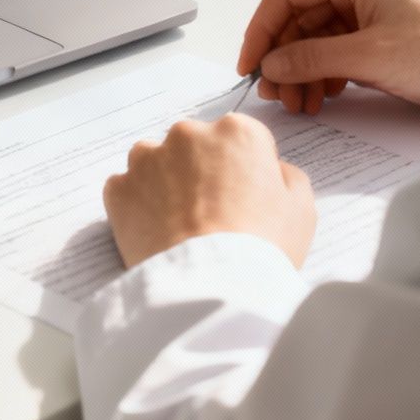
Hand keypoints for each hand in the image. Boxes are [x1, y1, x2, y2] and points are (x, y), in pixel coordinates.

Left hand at [103, 113, 314, 268]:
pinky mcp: (119, 188)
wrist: (211, 287)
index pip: (241, 139)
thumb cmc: (262, 247)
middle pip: (196, 146)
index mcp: (237, 132)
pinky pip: (127, 190)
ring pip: (156, 162)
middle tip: (212, 214)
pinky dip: (137, 206)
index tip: (244, 197)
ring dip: (165, 182)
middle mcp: (189, 134)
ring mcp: (148, 159)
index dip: (245, 170)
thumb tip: (273, 171)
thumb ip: (287, 176)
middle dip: (201, 171)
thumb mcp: (301, 209)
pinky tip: (156, 233)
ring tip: (181, 224)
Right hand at [238, 0, 419, 114]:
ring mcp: (372, 8)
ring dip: (303, 70)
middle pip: (300, 17)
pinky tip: (323, 97)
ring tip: (301, 104)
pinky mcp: (384, 33)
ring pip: (317, 37)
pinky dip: (325, 73)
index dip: (262, 30)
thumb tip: (270, 66)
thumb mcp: (369, 56)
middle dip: (284, 58)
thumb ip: (312, 58)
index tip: (250, 66)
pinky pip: (339, 49)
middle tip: (278, 96)